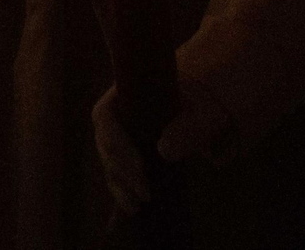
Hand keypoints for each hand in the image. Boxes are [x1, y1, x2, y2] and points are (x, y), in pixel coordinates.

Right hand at [92, 77, 233, 214]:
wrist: (198, 109)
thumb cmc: (198, 105)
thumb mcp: (201, 112)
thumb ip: (187, 127)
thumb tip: (165, 152)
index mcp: (122, 96)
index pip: (104, 117)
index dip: (115, 141)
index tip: (139, 165)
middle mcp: (113, 117)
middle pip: (105, 145)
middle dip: (123, 171)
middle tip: (146, 193)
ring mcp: (117, 138)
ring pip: (109, 164)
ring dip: (121, 186)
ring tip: (137, 207)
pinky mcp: (126, 158)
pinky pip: (117, 175)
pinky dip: (122, 192)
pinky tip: (132, 209)